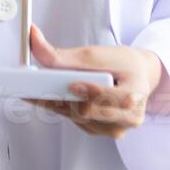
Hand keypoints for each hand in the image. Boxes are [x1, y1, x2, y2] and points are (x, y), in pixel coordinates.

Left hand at [29, 25, 163, 138]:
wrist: (137, 76)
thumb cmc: (122, 64)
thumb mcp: (97, 53)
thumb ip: (63, 54)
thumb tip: (33, 38)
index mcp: (135, 96)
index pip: (115, 99)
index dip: (93, 93)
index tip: (72, 85)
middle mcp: (128, 118)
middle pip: (90, 112)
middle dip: (63, 97)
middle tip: (36, 87)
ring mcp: (115, 128)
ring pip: (79, 118)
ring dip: (57, 103)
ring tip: (37, 88)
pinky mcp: (101, 131)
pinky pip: (76, 121)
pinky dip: (60, 108)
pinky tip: (48, 95)